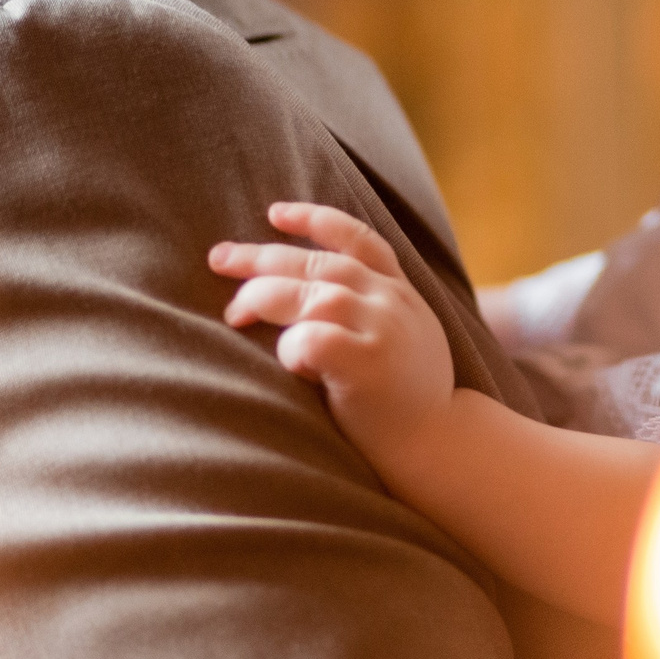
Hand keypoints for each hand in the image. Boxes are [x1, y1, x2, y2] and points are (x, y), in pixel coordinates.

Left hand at [211, 202, 457, 469]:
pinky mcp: (368, 364)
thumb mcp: (405, 338)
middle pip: (317, 264)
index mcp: (399, 292)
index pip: (358, 239)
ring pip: (310, 293)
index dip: (314, 219)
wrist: (441, 446)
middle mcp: (392, 301)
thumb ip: (372, 311)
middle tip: (218, 258)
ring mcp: (382, 329)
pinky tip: (289, 363)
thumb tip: (308, 293)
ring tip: (234, 316)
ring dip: (263, 298)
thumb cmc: (408, 402)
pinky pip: (311, 338)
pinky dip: (289, 347)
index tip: (274, 212)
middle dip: (260, 256)